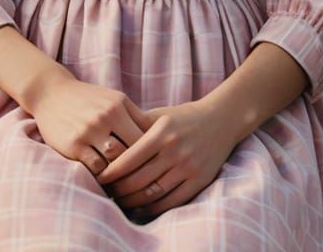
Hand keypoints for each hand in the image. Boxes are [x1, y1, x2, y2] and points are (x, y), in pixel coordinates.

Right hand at [27, 75, 152, 178]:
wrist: (52, 93)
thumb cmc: (89, 99)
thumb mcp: (113, 99)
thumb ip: (134, 116)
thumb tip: (160, 138)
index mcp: (119, 104)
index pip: (145, 134)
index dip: (153, 152)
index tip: (158, 165)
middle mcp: (105, 116)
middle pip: (133, 150)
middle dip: (140, 167)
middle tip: (147, 181)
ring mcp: (89, 131)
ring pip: (115, 162)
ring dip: (122, 175)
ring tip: (129, 185)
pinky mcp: (74, 145)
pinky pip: (95, 168)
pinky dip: (103, 176)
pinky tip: (107, 180)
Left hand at [97, 101, 237, 215]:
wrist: (221, 119)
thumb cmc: (183, 117)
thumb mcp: (160, 114)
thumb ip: (137, 126)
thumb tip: (109, 142)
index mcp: (162, 132)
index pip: (130, 158)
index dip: (112, 172)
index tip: (100, 177)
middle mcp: (175, 150)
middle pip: (139, 180)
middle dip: (119, 190)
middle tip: (108, 192)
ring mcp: (188, 167)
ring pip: (153, 193)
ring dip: (133, 202)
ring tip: (120, 201)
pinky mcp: (199, 180)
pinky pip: (172, 201)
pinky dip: (153, 208)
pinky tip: (141, 208)